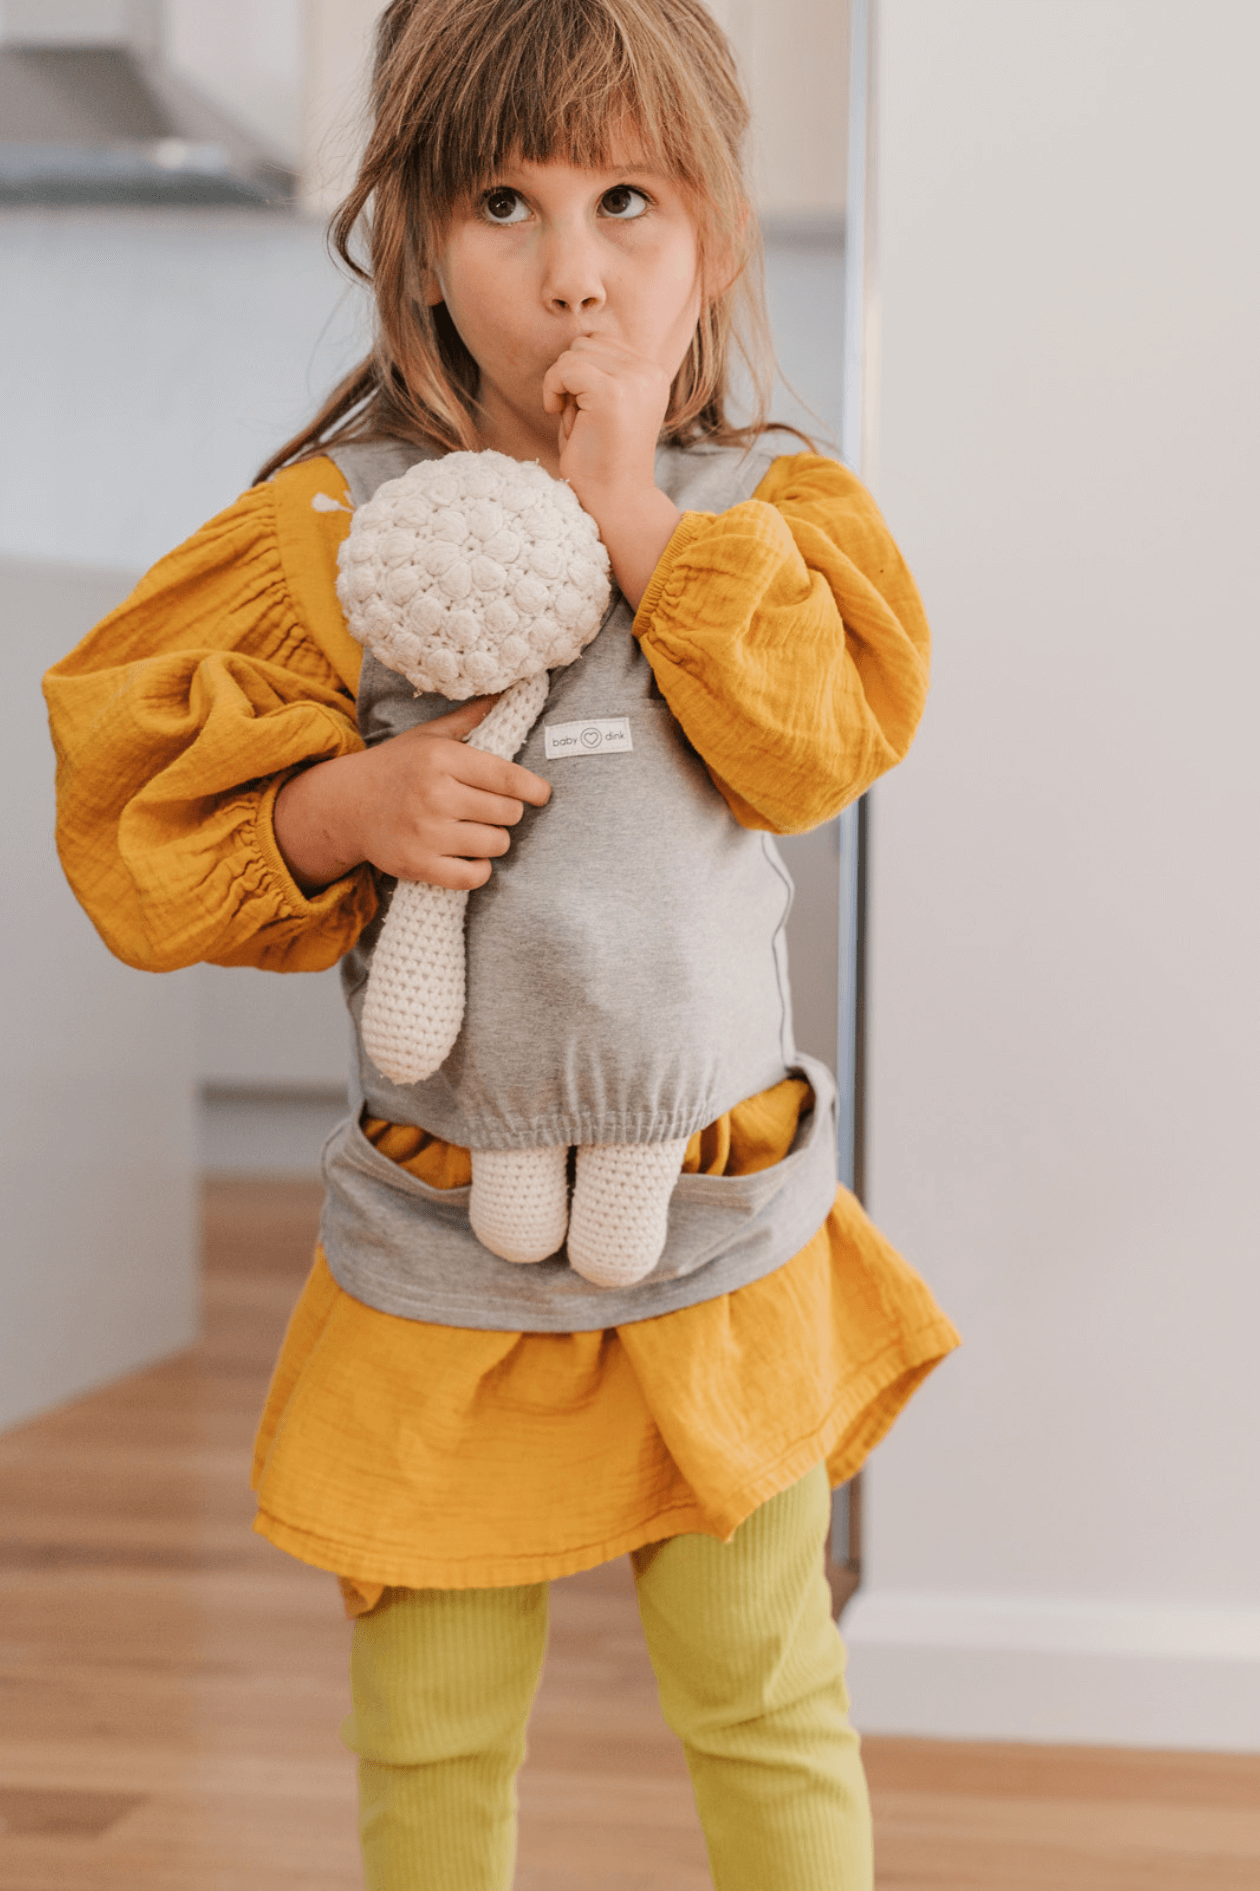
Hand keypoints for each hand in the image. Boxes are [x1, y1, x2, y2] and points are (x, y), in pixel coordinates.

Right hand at [273, 697, 551, 892]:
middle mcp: (435, 795)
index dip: (533, 788)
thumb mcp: (428, 737)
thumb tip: (506, 692)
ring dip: (495, 840)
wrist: (345, 806)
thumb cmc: (396, 768)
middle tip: (492, 810)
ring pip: (496, 845)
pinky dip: (479, 870)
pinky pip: (473, 876)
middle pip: (507, 813)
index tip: (541, 794)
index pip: (506, 777)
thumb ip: (468, 719)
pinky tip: (470, 857)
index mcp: (441, 760)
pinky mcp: (418, 864)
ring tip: (479, 831)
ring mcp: (426, 833)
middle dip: (508, 812)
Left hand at [543, 335, 680, 608]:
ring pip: (574, 352)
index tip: (580, 406)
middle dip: (571, 374)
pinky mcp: (613, 393)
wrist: (617, 502)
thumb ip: (597, 371)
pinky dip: (552, 388)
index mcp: (652, 373)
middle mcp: (649, 372)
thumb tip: (575, 339)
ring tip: (574, 418)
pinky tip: (556, 414)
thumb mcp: (604, 406)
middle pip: (587, 341)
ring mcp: (634, 380)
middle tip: (576, 414)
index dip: (580, 369)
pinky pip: (565, 368)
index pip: (603, 341)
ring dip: (562, 383)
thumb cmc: (601, 460)